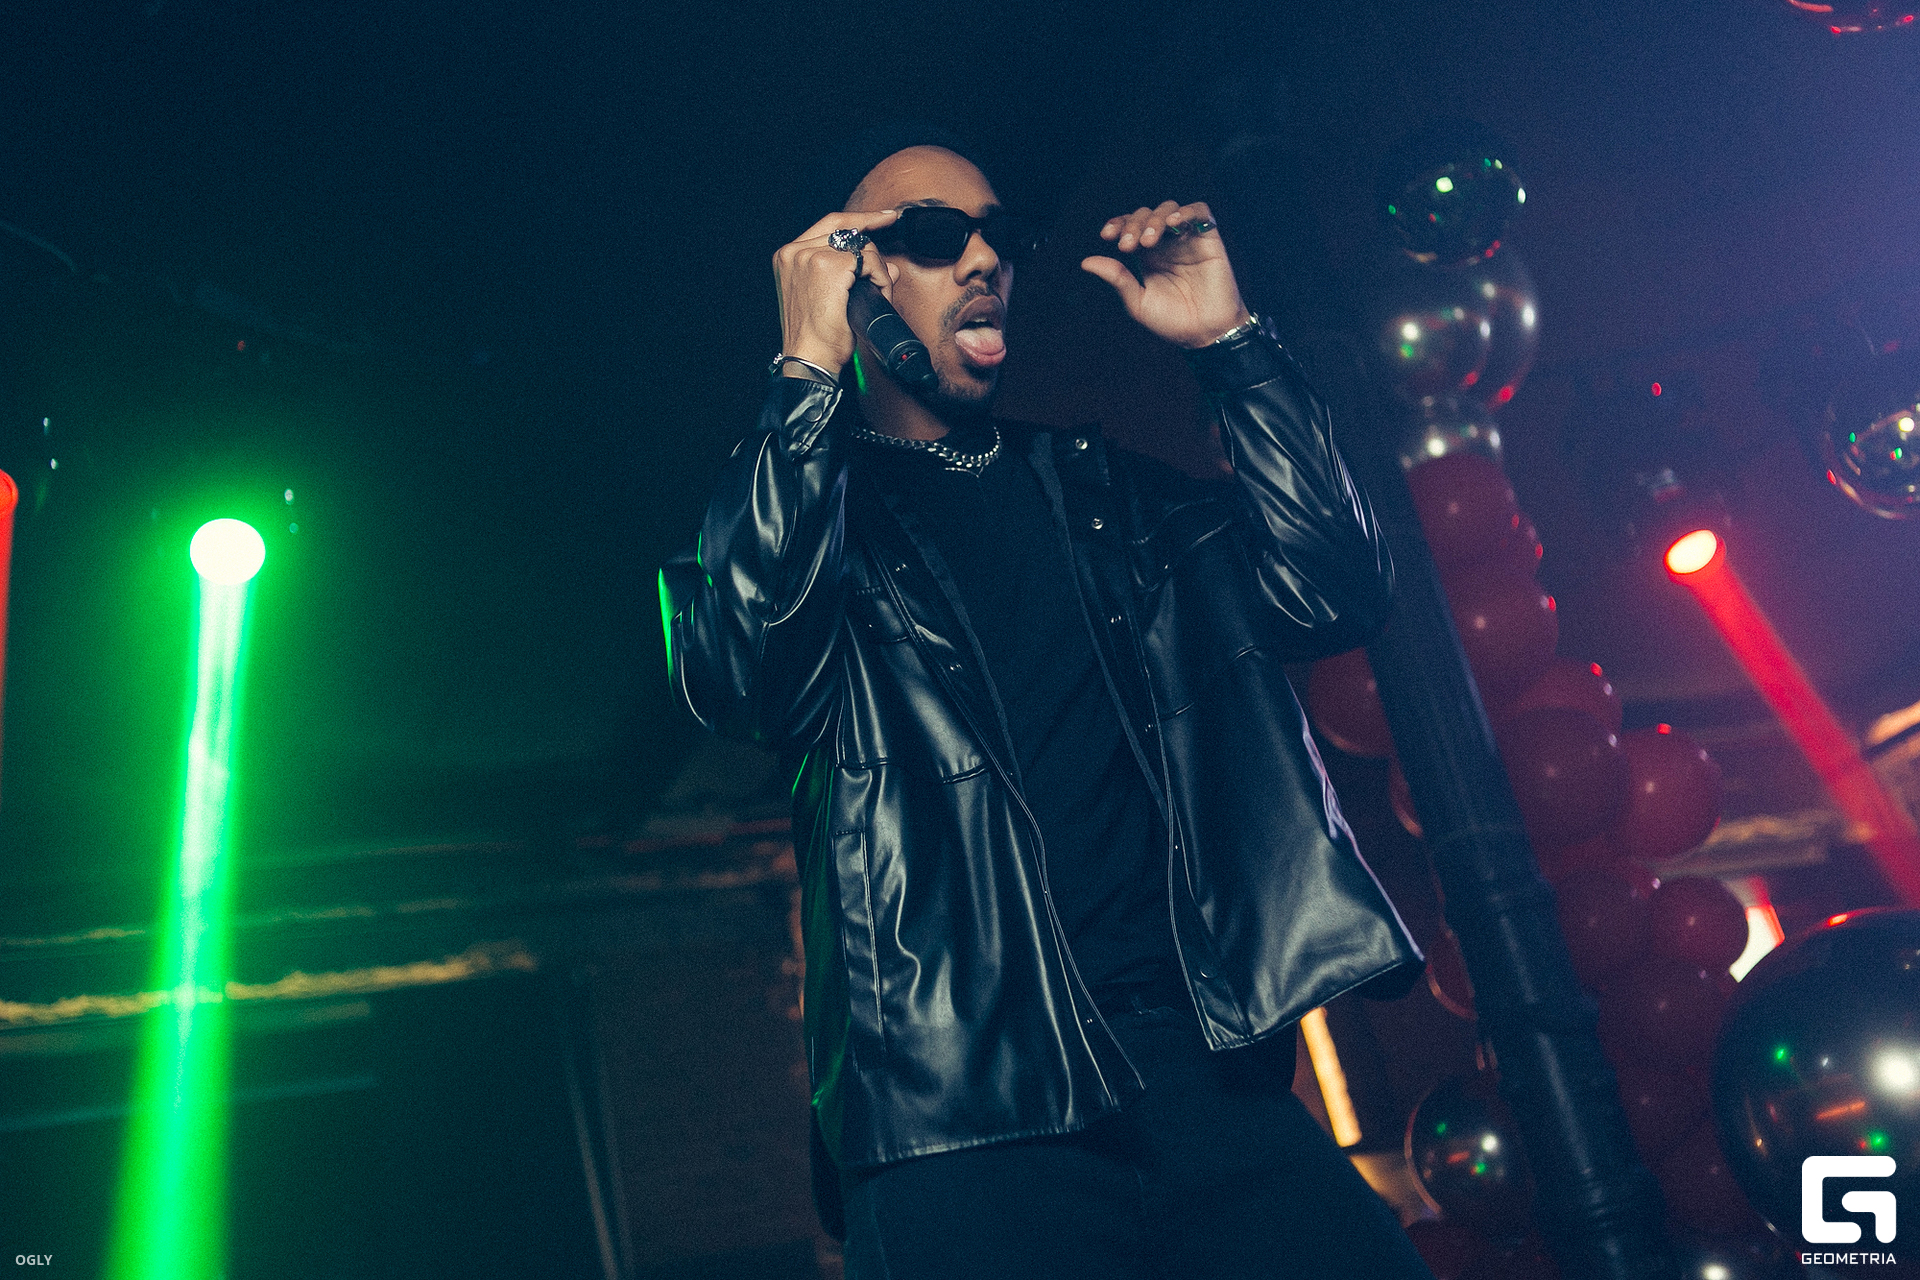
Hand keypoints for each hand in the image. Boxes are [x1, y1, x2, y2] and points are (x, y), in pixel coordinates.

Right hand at [772, 208, 901, 376]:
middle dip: (873, 242)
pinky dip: (880, 279)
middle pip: (847, 230)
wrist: (810, 359)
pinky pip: (868, 261)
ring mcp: (809, 256)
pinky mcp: (827, 267)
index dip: (858, 218)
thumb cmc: (817, 337)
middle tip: (890, 240)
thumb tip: (889, 267)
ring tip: (877, 294)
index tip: (883, 217)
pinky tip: (878, 295)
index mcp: (788, 257)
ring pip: (861, 246)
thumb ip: (853, 276)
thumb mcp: (829, 299)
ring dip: (877, 270)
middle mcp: (794, 252)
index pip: (828, 225)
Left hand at [1080, 201, 1249, 348]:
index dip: (1118, 224)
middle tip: (1127, 246)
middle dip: (1133, 225)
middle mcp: (1167, 244)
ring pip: (1168, 209)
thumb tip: (1086, 262)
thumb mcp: (1138, 302)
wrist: (1206, 333)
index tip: (1106, 235)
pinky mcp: (1209, 239)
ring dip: (1154, 219)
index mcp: (1148, 256)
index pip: (1130, 227)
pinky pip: (1199, 212)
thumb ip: (1117, 279)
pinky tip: (1173, 223)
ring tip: (1148, 240)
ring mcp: (1188, 240)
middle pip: (1146, 215)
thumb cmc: (1173, 322)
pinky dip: (1186, 211)